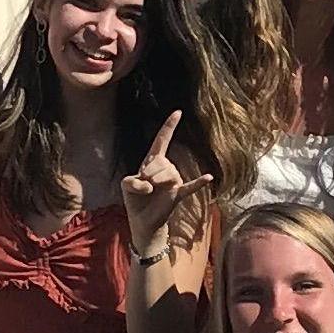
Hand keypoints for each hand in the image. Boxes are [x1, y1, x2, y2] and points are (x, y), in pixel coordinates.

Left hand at [121, 112, 214, 262]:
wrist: (142, 220)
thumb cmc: (134, 199)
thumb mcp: (125, 185)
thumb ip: (132, 181)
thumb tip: (150, 186)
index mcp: (153, 161)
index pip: (162, 140)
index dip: (169, 126)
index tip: (178, 112)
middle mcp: (166, 167)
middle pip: (160, 163)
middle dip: (148, 175)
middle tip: (144, 187)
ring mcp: (174, 180)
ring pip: (168, 175)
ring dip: (156, 184)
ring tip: (151, 193)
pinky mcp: (178, 193)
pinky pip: (191, 187)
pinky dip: (199, 183)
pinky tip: (208, 177)